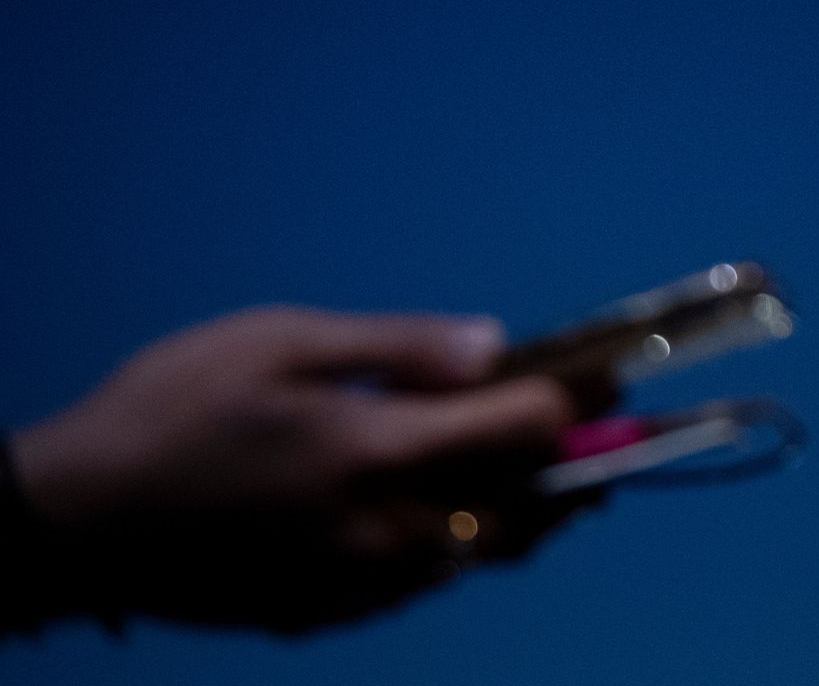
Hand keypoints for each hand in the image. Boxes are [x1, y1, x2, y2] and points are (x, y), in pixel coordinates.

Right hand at [9, 307, 578, 631]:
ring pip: (478, 558)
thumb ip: (398, 347)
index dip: (578, 399)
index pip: (519, 430)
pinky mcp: (322, 612)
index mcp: (375, 450)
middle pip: (522, 510)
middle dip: (577, 471)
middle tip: (609, 440)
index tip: (615, 378)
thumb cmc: (169, 411)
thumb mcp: (278, 341)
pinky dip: (456, 553)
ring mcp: (353, 582)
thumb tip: (492, 344)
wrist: (69, 522)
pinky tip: (457, 524)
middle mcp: (381, 528)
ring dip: (529, 518)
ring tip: (557, 483)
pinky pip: (419, 586)